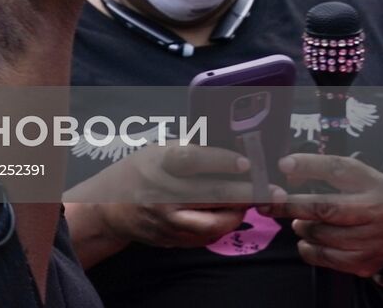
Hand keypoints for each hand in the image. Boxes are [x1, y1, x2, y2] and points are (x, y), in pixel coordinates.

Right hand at [90, 145, 268, 248]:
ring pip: (214, 224)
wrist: (108, 207)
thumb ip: (190, 148)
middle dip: (247, 193)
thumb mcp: (158, 151)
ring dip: (238, 214)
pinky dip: (223, 226)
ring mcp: (167, 221)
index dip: (220, 161)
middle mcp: (162, 194)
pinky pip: (207, 237)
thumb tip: (230, 142)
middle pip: (212, 196)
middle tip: (273, 191)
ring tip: (250, 203)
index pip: (192, 160)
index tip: (246, 162)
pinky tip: (230, 214)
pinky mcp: (171, 239)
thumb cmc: (140, 171)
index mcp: (159, 164)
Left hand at [263, 154, 382, 277]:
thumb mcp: (354, 180)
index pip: (338, 168)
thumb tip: (285, 169)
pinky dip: (308, 248)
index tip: (283, 165)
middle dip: (292, 205)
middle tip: (269, 204)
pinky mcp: (364, 262)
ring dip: (301, 227)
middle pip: (325, 207)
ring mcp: (373, 240)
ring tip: (301, 223)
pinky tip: (309, 241)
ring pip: (321, 234)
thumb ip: (324, 171)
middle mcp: (378, 211)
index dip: (308, 165)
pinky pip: (323, 256)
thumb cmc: (364, 201)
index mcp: (373, 183)